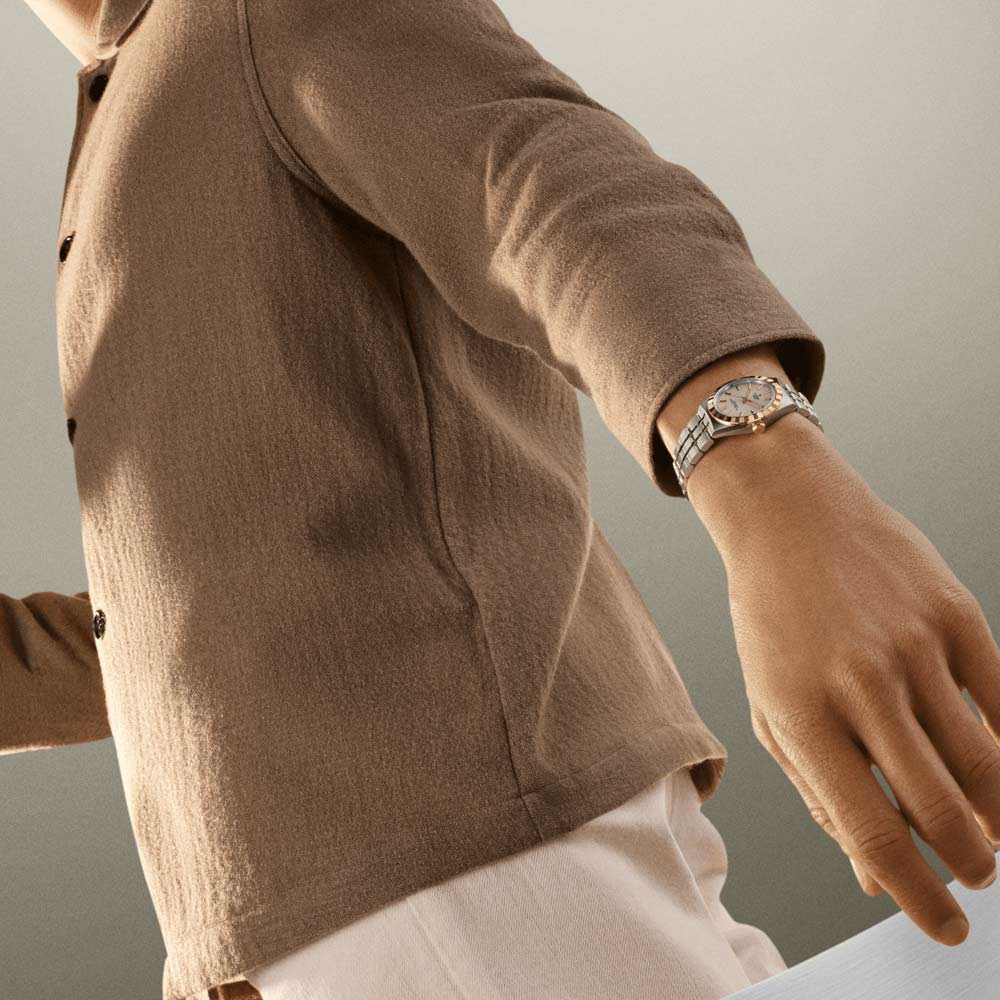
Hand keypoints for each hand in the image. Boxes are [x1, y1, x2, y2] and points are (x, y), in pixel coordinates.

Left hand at [696, 417, 999, 946]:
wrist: (791, 520)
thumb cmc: (774, 625)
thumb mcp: (772, 708)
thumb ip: (820, 794)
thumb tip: (872, 877)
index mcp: (801, 714)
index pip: (873, 833)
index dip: (916, 895)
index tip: (944, 927)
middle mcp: (860, 684)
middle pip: (944, 811)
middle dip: (970, 866)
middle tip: (973, 877)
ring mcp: (914, 648)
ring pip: (986, 768)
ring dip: (997, 821)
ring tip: (988, 836)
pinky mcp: (957, 618)